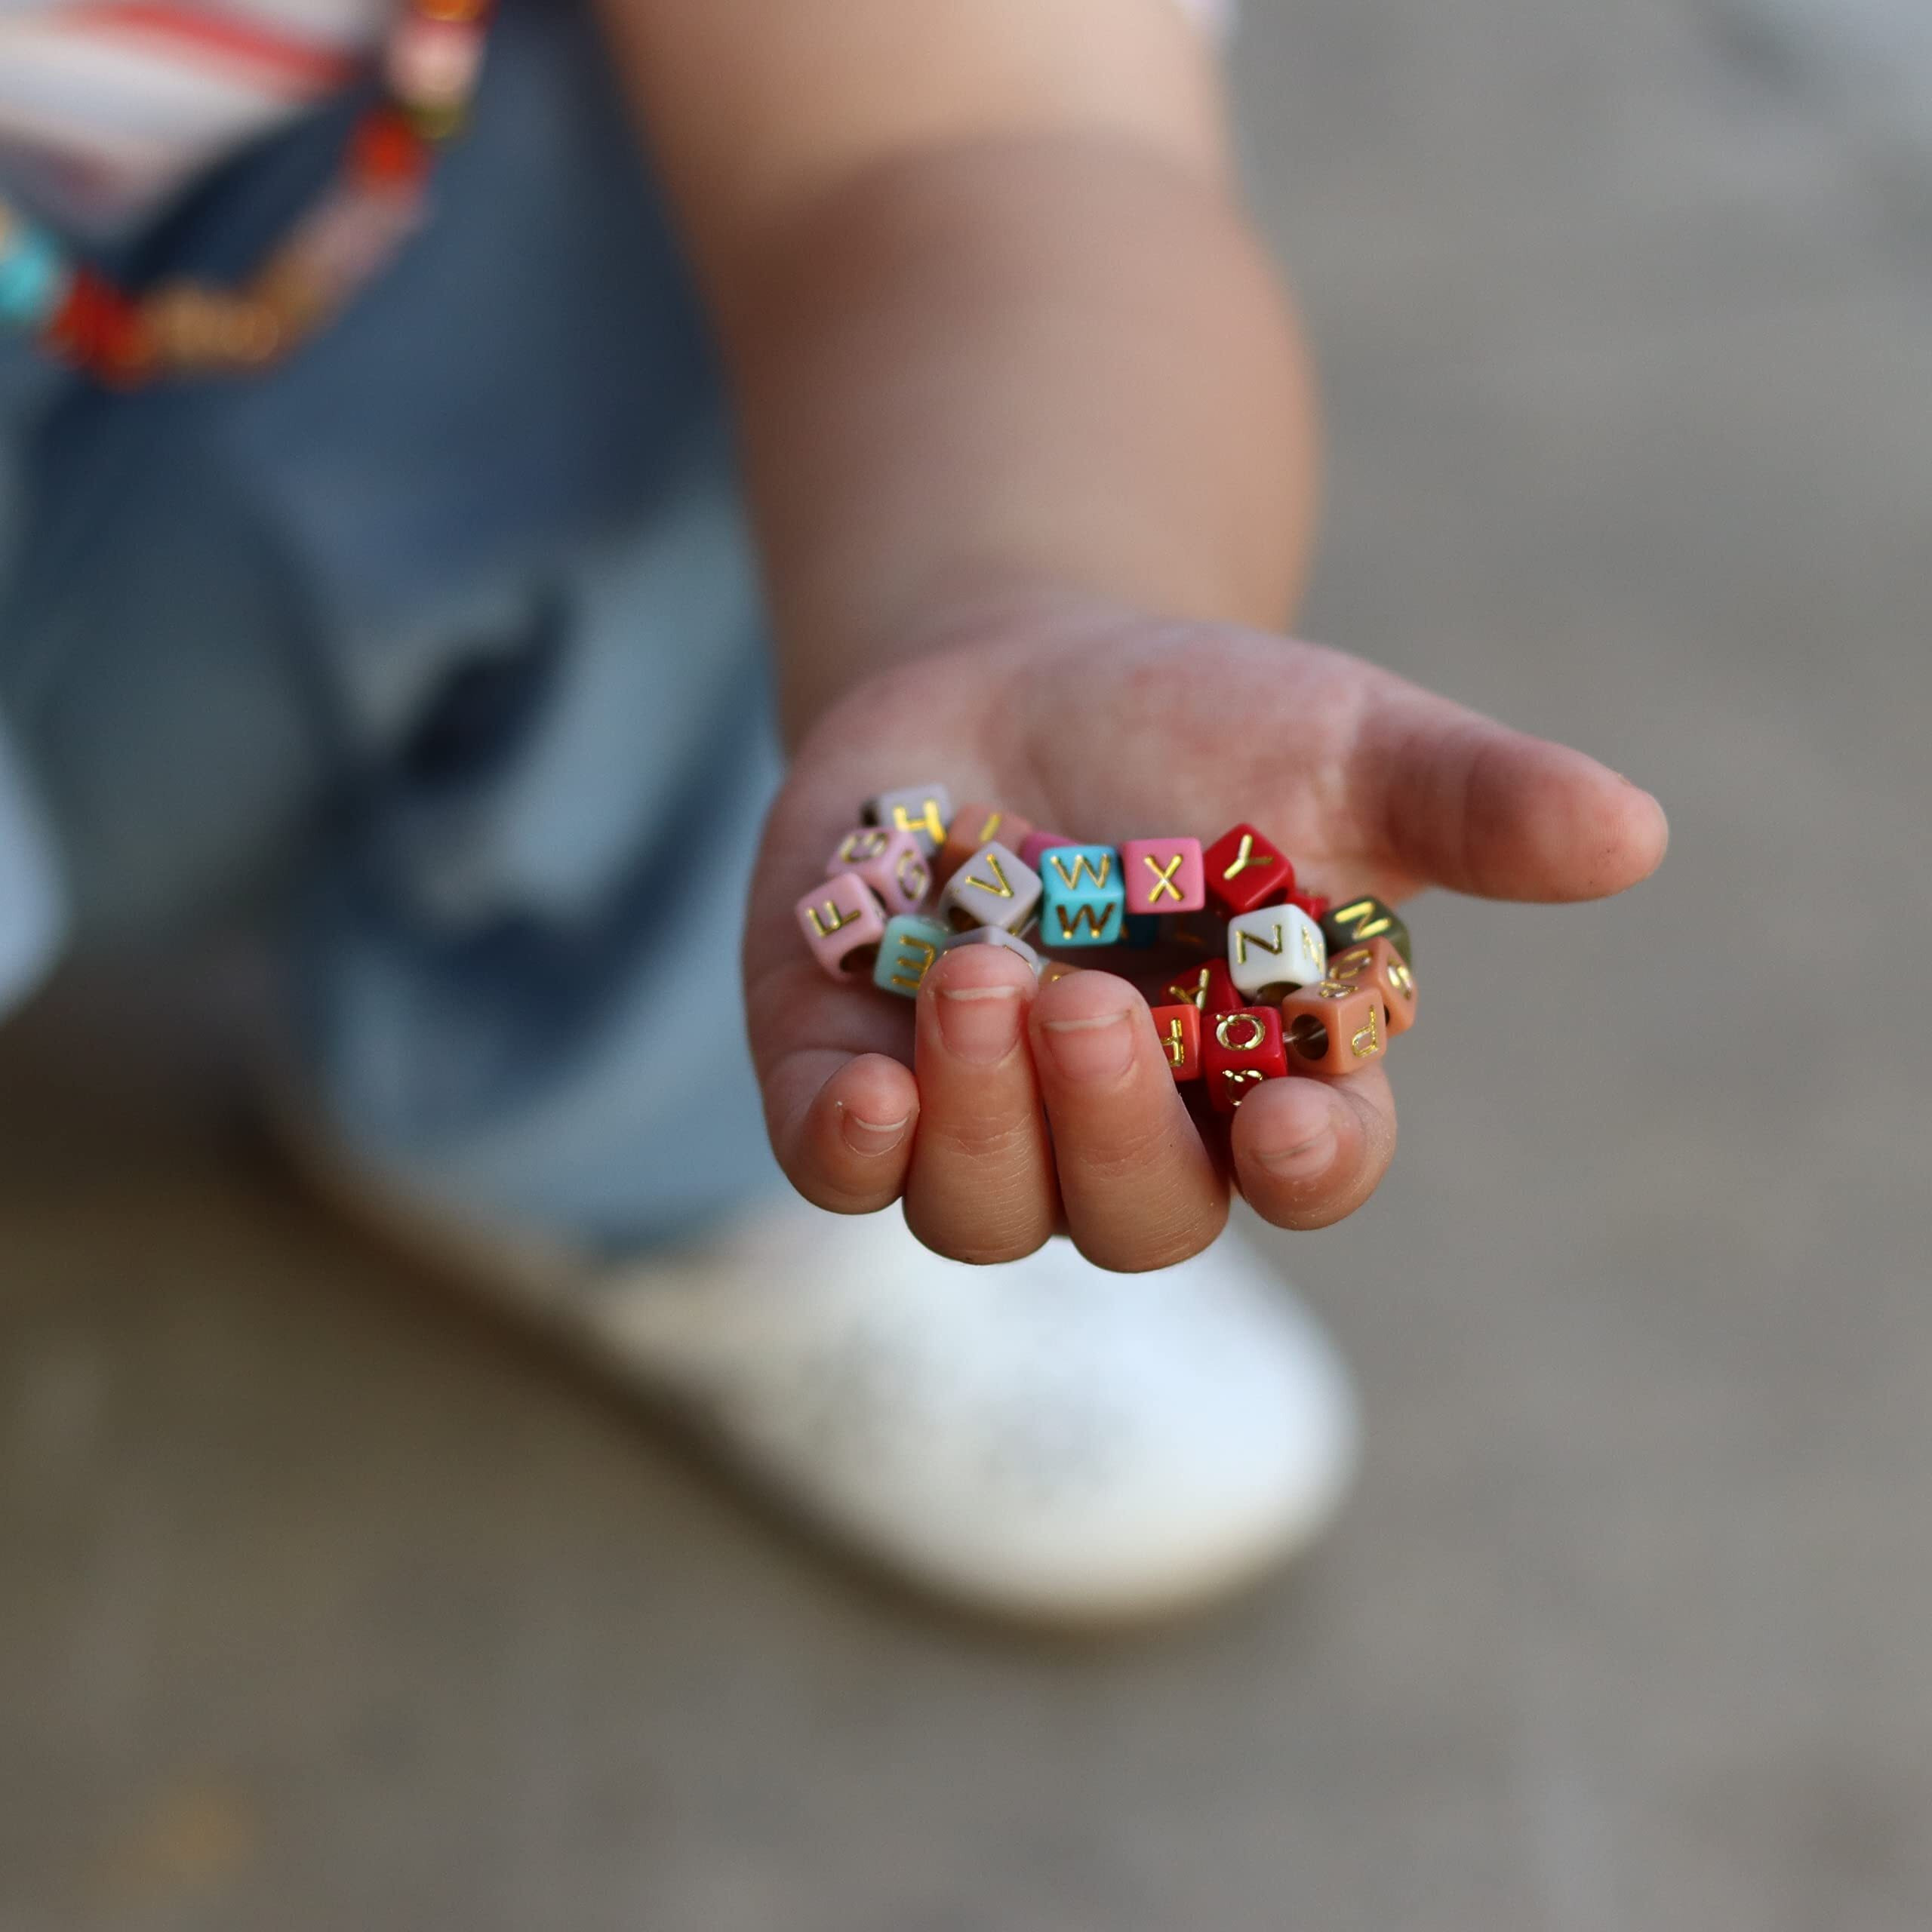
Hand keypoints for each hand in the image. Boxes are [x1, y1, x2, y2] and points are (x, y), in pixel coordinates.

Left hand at [743, 600, 1666, 1269]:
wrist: (1014, 679)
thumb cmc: (1205, 726)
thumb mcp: (1342, 740)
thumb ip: (1471, 798)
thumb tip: (1633, 831)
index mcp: (1269, 1072)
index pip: (1308, 1170)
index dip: (1306, 1168)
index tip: (1290, 1125)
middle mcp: (1128, 1126)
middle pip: (1138, 1213)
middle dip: (1117, 1128)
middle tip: (1094, 1000)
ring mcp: (981, 1114)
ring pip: (984, 1210)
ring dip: (984, 1122)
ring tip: (983, 977)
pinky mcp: (849, 1077)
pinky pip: (845, 1170)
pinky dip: (853, 1151)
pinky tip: (862, 1094)